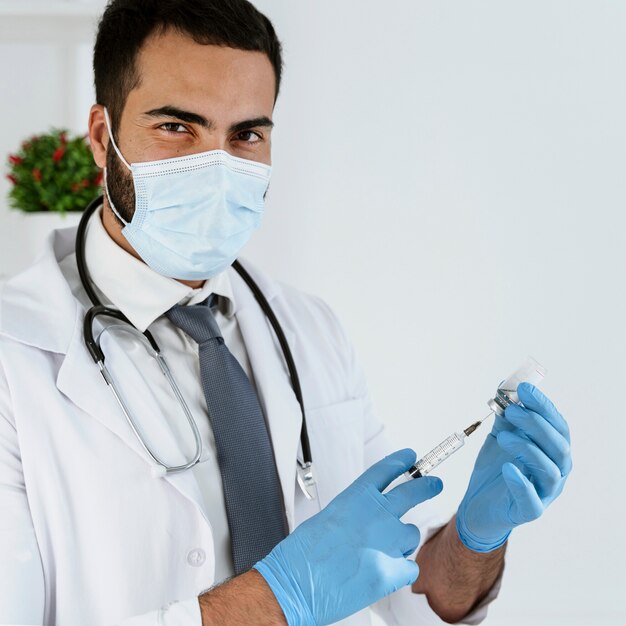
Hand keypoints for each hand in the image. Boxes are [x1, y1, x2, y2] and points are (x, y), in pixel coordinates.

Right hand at [253, 449, 442, 625]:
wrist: (297, 584)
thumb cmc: (304, 553)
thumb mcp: (329, 517)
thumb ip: (355, 513)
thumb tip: (367, 519)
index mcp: (357, 497)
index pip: (386, 470)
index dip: (401, 461)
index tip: (410, 457)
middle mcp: (377, 514)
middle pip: (412, 492)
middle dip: (427, 486)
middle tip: (435, 484)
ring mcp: (387, 542)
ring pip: (411, 535)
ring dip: (402, 541)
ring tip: (380, 552)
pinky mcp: (392, 571)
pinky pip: (410, 567)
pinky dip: (400, 570)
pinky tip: (382, 573)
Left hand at [456, 383, 571, 551]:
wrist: (479, 503)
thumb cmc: (496, 469)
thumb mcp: (500, 437)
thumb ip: (505, 415)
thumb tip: (504, 386)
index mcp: (552, 450)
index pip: (557, 425)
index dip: (543, 406)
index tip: (524, 388)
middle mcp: (556, 470)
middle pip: (558, 446)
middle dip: (536, 424)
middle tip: (512, 411)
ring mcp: (545, 492)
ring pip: (550, 471)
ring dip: (528, 449)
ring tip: (504, 438)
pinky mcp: (529, 511)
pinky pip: (532, 500)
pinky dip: (521, 483)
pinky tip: (508, 468)